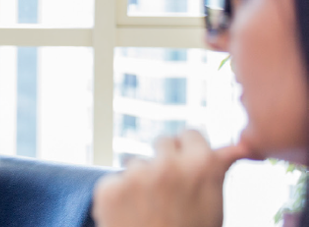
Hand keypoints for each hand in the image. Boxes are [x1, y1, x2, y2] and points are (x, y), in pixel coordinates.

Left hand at [91, 130, 259, 226]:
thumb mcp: (214, 203)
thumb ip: (218, 169)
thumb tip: (238, 146)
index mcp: (202, 164)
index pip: (190, 134)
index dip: (188, 150)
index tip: (186, 163)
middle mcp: (168, 164)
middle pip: (161, 143)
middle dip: (163, 160)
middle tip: (167, 189)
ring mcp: (135, 174)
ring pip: (136, 163)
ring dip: (140, 179)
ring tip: (150, 208)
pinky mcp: (109, 188)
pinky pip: (114, 180)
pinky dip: (118, 195)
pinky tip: (130, 214)